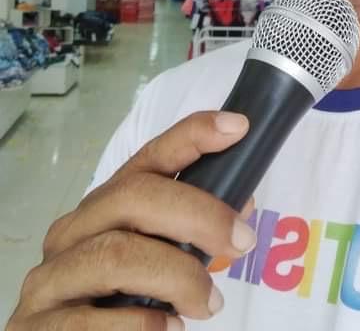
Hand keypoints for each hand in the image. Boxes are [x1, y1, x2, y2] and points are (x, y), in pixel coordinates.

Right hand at [7, 111, 256, 330]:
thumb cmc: (117, 300)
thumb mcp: (158, 257)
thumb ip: (193, 230)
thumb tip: (244, 205)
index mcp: (107, 205)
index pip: (150, 156)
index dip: (193, 136)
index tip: (237, 126)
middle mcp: (74, 230)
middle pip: (134, 196)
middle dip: (199, 214)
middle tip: (243, 241)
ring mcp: (50, 275)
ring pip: (117, 255)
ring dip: (178, 277)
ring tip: (210, 303)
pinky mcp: (38, 326)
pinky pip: (91, 319)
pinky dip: (142, 323)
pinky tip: (168, 327)